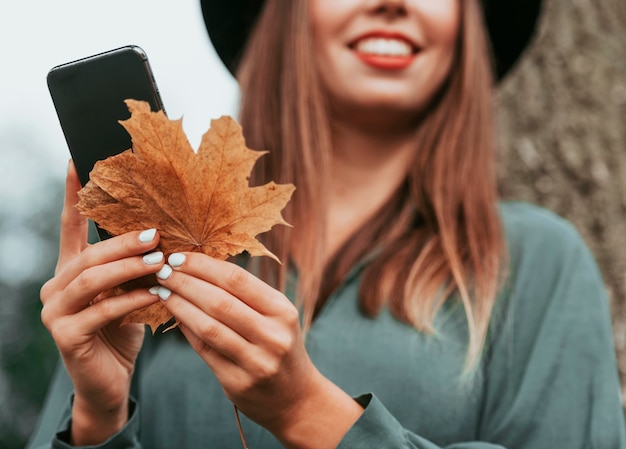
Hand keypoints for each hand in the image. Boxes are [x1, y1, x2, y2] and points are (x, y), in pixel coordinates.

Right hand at [39, 161, 164, 444]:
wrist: (110, 381)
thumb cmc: (123, 330)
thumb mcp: (129, 292)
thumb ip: (133, 267)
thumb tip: (161, 234)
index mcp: (70, 271)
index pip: (70, 226)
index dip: (72, 194)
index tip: (77, 160)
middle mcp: (56, 286)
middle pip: (88, 254)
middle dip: (123, 242)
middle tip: (156, 233)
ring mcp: (56, 312)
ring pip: (92, 279)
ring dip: (130, 268)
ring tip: (160, 261)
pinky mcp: (66, 336)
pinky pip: (102, 310)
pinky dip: (132, 300)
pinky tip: (156, 295)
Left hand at [156, 252, 362, 448]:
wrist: (297, 399)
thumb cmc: (280, 346)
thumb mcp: (277, 317)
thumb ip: (247, 295)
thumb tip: (200, 267)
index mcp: (283, 311)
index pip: (238, 279)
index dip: (204, 266)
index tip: (180, 256)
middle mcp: (273, 336)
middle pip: (220, 301)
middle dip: (186, 282)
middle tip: (163, 270)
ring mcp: (256, 362)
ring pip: (209, 327)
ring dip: (180, 306)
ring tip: (163, 292)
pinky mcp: (238, 383)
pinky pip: (205, 350)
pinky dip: (186, 330)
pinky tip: (175, 316)